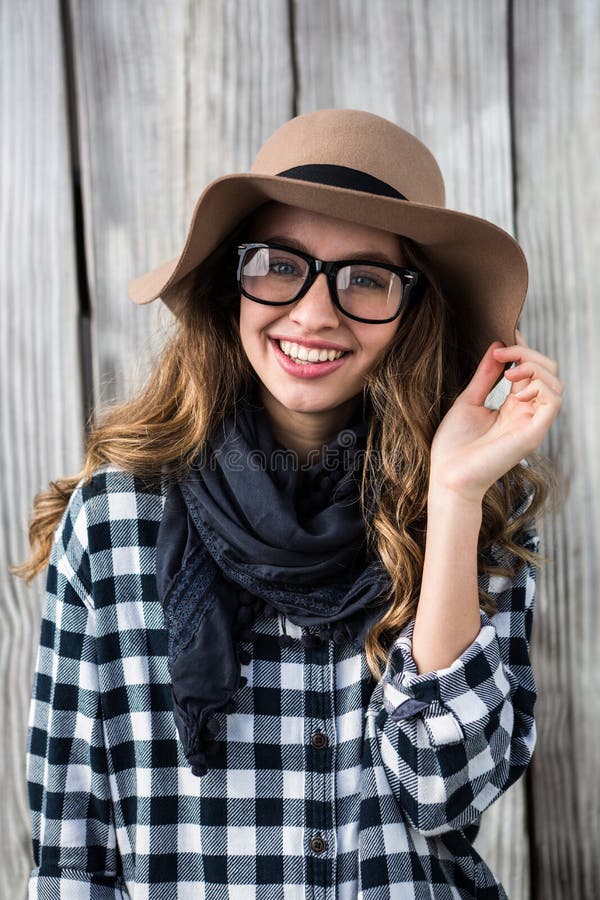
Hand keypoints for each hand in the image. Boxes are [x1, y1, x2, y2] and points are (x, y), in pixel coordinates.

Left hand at [429, 330, 562, 503]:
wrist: (447, 477)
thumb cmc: (454, 446)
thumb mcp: (469, 401)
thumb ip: (485, 376)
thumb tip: (495, 348)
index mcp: (513, 407)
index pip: (531, 371)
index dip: (523, 349)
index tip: (507, 334)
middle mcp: (527, 414)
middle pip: (547, 372)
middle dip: (528, 353)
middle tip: (501, 350)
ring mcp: (532, 423)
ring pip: (555, 383)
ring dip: (534, 367)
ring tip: (508, 372)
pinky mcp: (533, 434)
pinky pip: (553, 401)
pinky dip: (539, 385)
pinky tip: (517, 389)